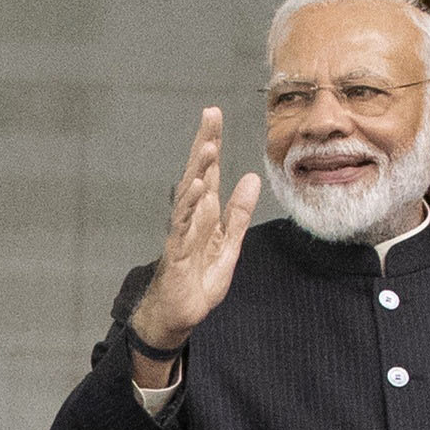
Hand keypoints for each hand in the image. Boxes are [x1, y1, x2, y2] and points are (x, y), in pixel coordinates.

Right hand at [128, 103, 260, 356]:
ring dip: (198, 170)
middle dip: (204, 144)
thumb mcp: (229, 245)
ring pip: (189, 194)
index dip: (212, 144)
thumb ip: (240, 213)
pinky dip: (189, 205)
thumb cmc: (198, 281)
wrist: (178, 315)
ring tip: (208, 146)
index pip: (210, 172)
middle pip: (198, 174)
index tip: (215, 114)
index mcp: (206, 213)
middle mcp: (192, 217)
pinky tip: (197, 186)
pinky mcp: (176, 252)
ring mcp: (182, 232)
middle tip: (210, 113)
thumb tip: (253, 177)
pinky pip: (182, 224)